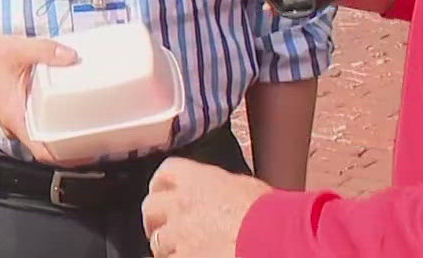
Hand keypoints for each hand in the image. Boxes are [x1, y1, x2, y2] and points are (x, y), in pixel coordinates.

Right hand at [0, 33, 77, 163]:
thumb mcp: (19, 50)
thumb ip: (46, 51)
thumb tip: (74, 56)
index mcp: (15, 118)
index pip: (41, 152)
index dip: (65, 158)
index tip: (87, 156)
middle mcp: (17, 124)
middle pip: (47, 148)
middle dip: (71, 149)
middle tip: (98, 141)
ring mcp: (18, 119)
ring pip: (43, 137)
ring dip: (64, 137)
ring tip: (90, 130)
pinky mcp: (20, 110)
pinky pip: (40, 125)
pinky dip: (55, 125)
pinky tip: (72, 113)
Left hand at [142, 157, 272, 256]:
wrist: (272, 238)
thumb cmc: (268, 213)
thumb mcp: (244, 186)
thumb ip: (221, 186)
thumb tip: (221, 192)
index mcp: (196, 180)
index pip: (165, 173)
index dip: (164, 184)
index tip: (166, 193)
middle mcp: (180, 205)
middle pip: (150, 208)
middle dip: (157, 218)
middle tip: (170, 227)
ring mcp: (178, 237)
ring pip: (157, 242)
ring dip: (169, 246)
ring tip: (189, 249)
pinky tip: (194, 257)